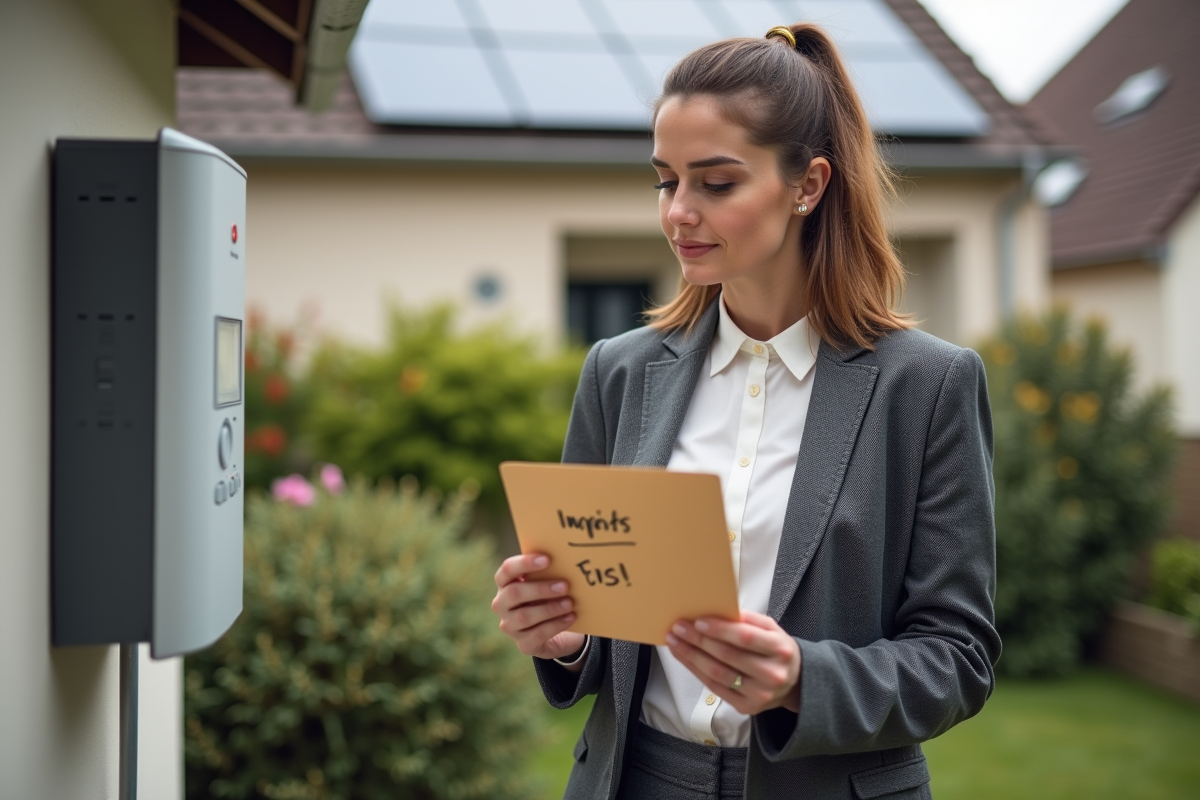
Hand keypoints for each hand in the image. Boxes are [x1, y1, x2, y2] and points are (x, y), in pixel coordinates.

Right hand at [492, 553, 586, 662]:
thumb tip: (566, 559)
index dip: (524, 563)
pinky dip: (556, 625)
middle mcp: (501, 605)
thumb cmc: (548, 598)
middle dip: (540, 589)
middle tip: (564, 585)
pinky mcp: (524, 644)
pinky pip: (538, 634)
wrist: (556, 631)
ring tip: (569, 603)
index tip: (547, 559)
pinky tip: (570, 617)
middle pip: (514, 593)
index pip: (507, 570)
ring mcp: (510, 626)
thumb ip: (548, 572)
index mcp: (505, 583)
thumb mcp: (545, 583)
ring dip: (549, 609)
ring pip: (524, 616)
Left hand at [666, 610, 801, 714]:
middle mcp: (771, 674)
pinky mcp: (746, 707)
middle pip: (727, 656)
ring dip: (691, 656)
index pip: (745, 638)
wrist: (794, 683)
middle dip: (698, 640)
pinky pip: (715, 687)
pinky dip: (696, 671)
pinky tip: (685, 658)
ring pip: (718, 674)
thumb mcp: (772, 629)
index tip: (698, 621)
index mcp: (780, 649)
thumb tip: (718, 612)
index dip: (720, 630)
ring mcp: (759, 694)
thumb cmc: (777, 650)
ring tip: (675, 642)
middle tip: (678, 628)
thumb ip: (748, 620)